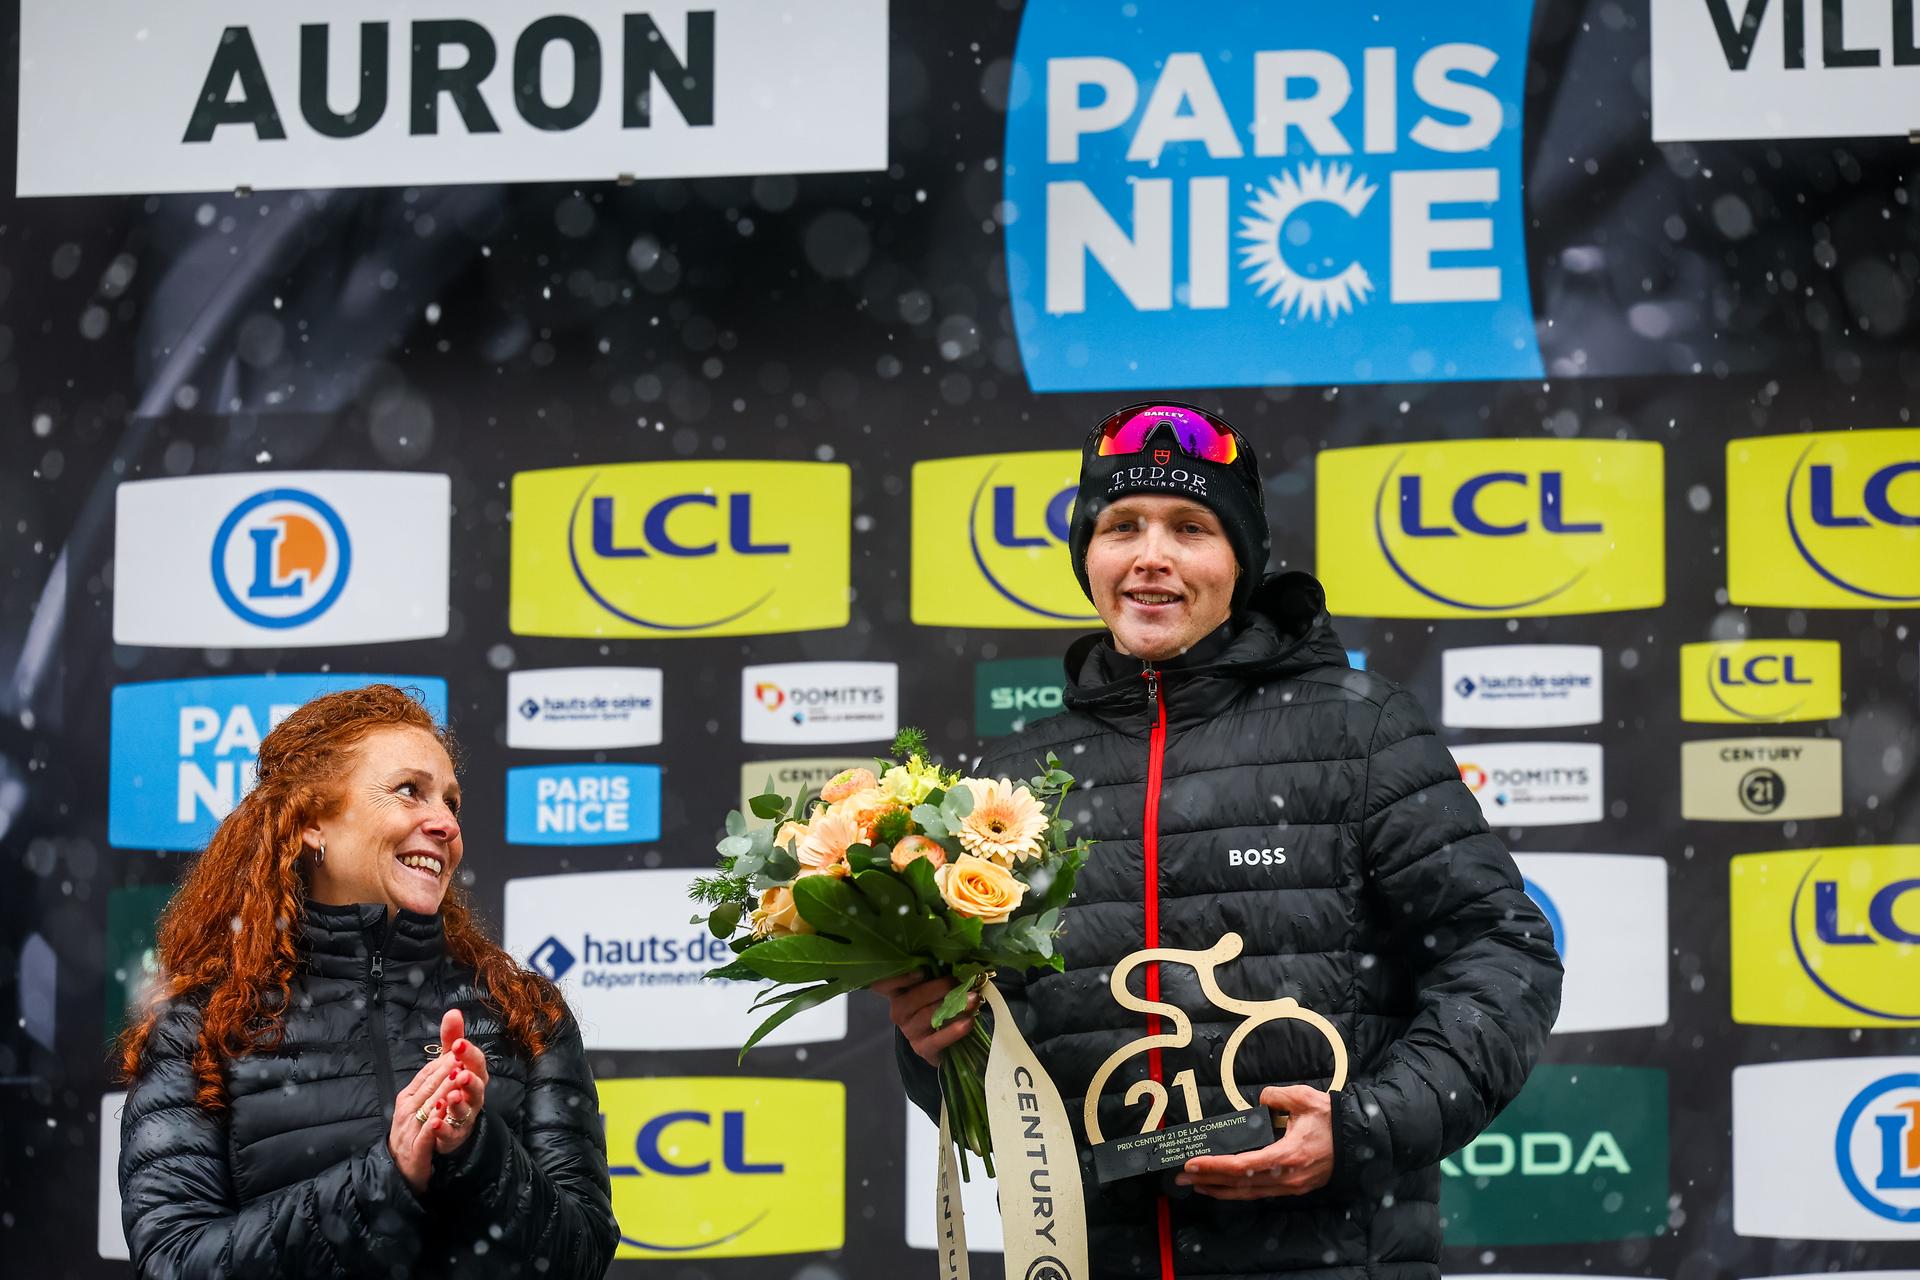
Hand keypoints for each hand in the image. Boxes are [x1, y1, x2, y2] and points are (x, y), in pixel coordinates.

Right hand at [388, 1042, 458, 1193]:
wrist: (402, 1170)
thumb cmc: (413, 1132)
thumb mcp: (420, 1105)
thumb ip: (432, 1081)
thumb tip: (446, 1055)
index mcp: (408, 1097)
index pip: (426, 1074)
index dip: (442, 1061)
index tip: (458, 1047)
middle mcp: (407, 1110)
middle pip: (429, 1087)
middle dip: (446, 1071)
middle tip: (461, 1056)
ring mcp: (410, 1130)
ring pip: (429, 1107)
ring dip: (443, 1092)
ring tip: (458, 1078)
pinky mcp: (416, 1149)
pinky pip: (426, 1134)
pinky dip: (434, 1124)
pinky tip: (443, 1114)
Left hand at [424, 1008, 489, 1155]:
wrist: (450, 1123)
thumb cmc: (454, 1087)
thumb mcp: (451, 1062)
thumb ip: (452, 1039)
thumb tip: (453, 1012)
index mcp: (474, 1075)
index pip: (476, 1062)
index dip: (469, 1054)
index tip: (459, 1044)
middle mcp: (474, 1096)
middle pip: (477, 1087)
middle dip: (470, 1080)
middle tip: (461, 1073)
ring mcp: (465, 1116)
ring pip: (466, 1110)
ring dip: (458, 1103)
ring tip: (449, 1097)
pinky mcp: (454, 1134)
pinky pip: (451, 1132)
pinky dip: (443, 1128)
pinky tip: (434, 1122)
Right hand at [871, 971, 976, 1067]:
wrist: (940, 1041)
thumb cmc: (936, 1005)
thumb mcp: (932, 988)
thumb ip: (935, 975)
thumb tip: (957, 962)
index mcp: (898, 991)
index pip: (884, 983)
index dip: (899, 977)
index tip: (921, 971)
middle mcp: (898, 1010)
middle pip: (913, 998)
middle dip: (940, 988)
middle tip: (962, 982)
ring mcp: (909, 1031)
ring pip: (928, 1015)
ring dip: (953, 1006)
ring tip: (974, 999)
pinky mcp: (921, 1048)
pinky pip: (937, 1039)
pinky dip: (954, 1030)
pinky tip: (968, 1022)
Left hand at [1175, 1085, 1333, 1199]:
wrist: (1360, 1137)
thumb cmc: (1331, 1118)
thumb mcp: (1303, 1098)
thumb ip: (1274, 1096)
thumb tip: (1259, 1100)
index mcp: (1288, 1156)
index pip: (1243, 1165)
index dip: (1215, 1167)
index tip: (1193, 1164)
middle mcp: (1288, 1177)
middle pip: (1241, 1185)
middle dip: (1210, 1182)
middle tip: (1184, 1178)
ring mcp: (1293, 1186)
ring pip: (1250, 1193)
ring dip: (1222, 1190)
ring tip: (1198, 1184)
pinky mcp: (1295, 1187)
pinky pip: (1262, 1192)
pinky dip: (1240, 1191)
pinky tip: (1226, 1187)